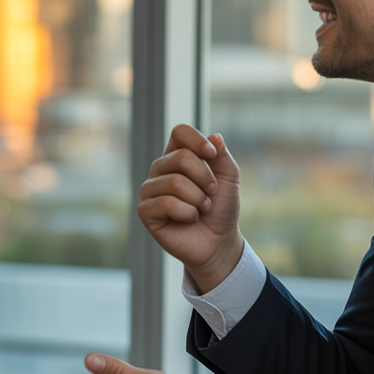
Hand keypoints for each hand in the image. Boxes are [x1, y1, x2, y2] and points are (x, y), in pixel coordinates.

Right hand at [138, 125, 244, 292]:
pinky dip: (188, 213)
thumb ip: (221, 155)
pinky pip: (168, 204)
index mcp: (177, 154)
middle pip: (181, 157)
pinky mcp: (145, 211)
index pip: (180, 132)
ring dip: (199, 199)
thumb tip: (214, 137)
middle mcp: (160, 169)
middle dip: (205, 178)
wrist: (218, 241)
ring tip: (201, 209)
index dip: (198, 142)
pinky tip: (189, 219)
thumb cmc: (221, 207)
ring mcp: (150, 189)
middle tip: (211, 194)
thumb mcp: (228, 177)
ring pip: (175, 182)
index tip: (213, 156)